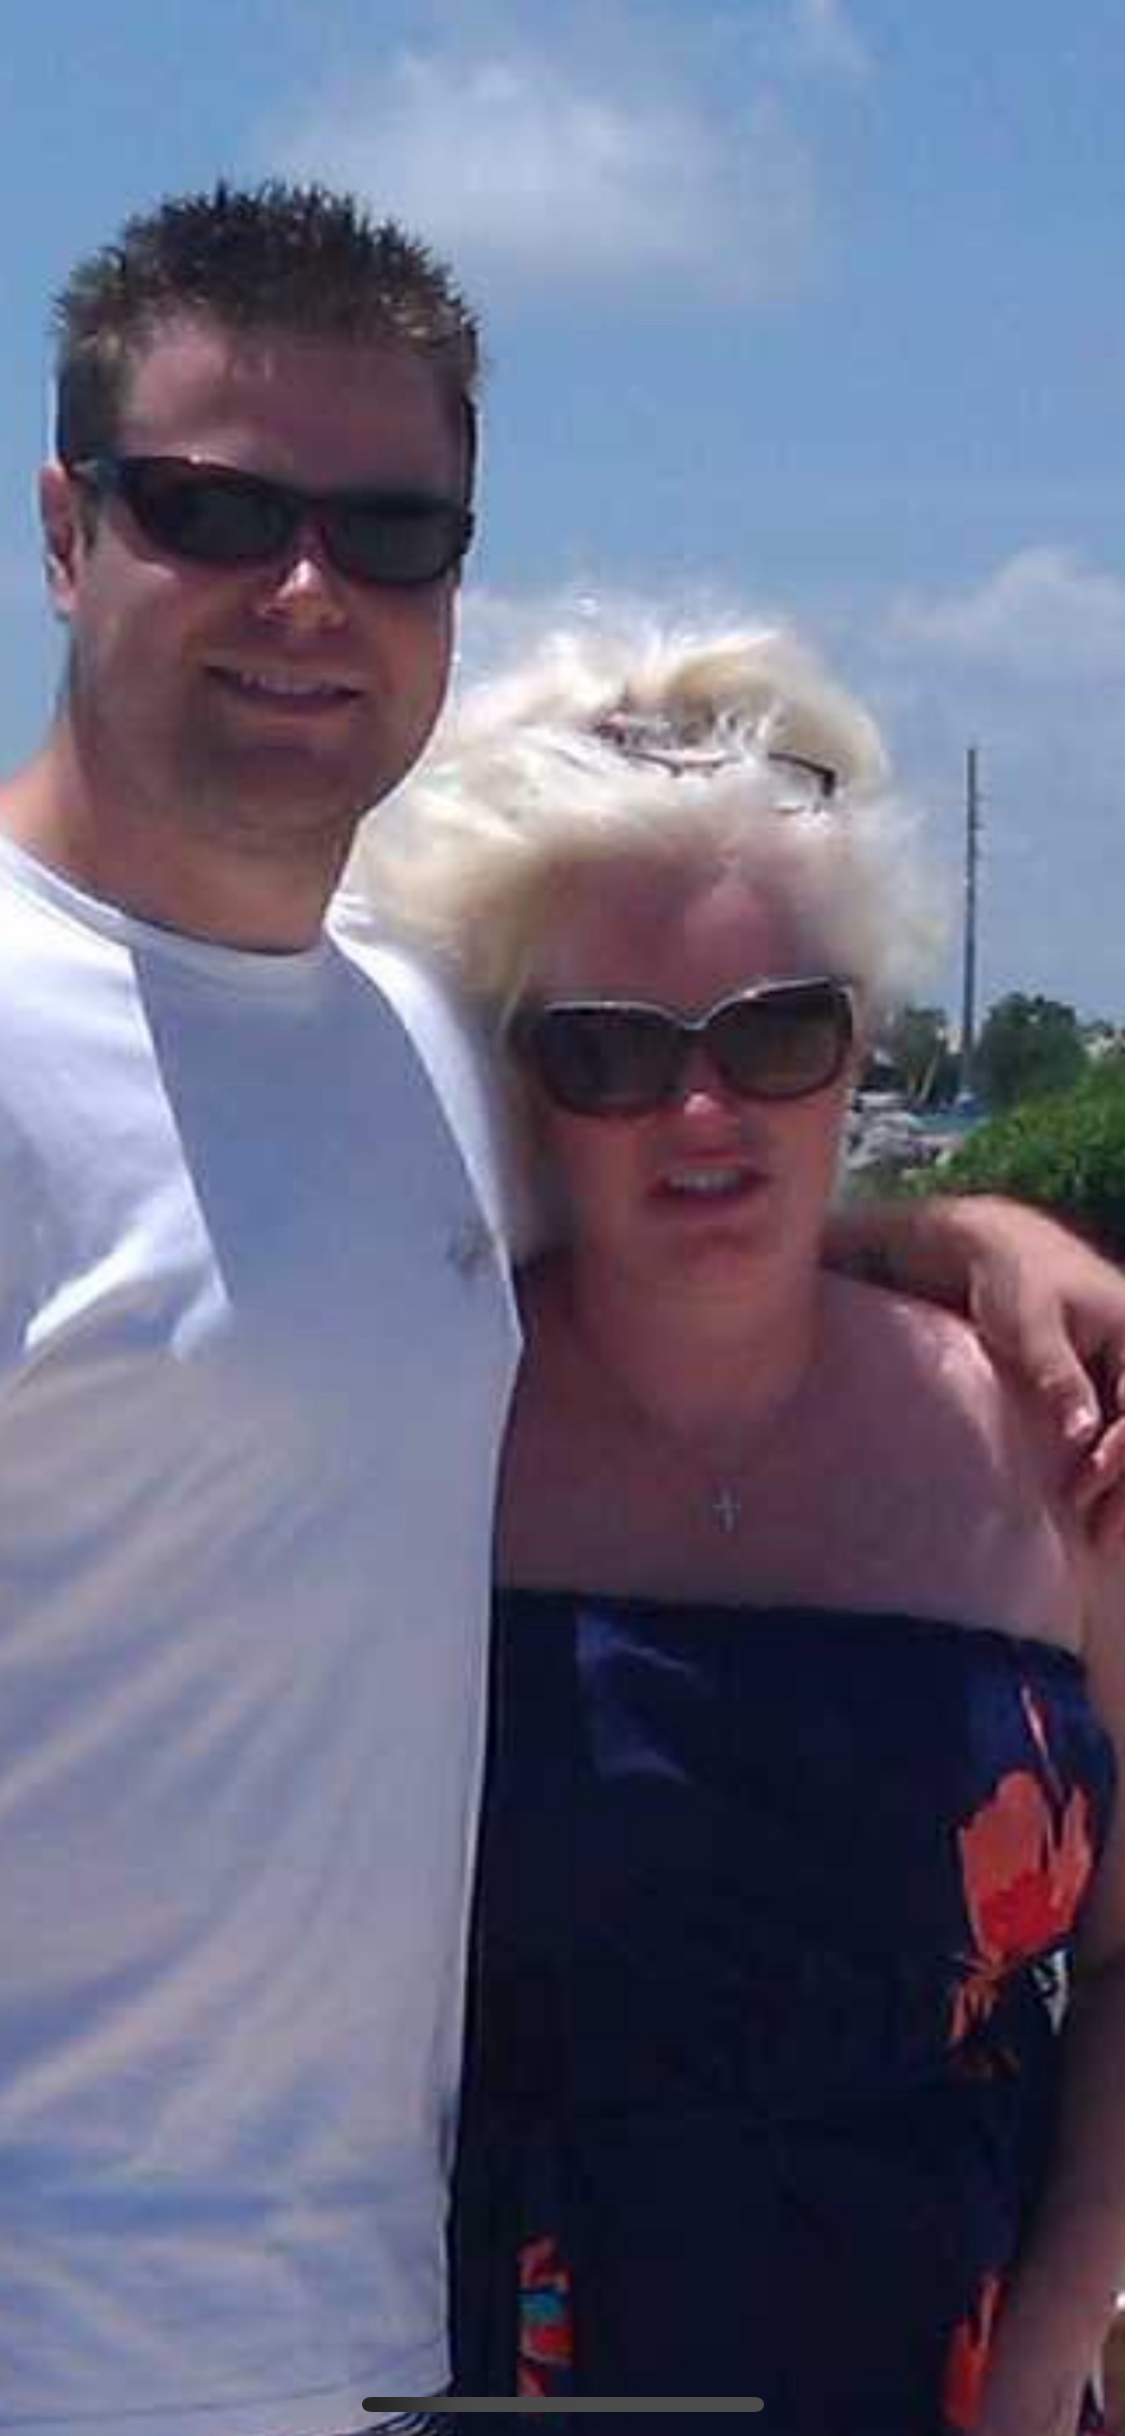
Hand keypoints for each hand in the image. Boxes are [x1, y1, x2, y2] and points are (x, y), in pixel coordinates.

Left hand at [957, 1200, 1124, 1547]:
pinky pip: (1121, 1432)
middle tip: (1102, 1537)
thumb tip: (1083, 1433)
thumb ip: (1057, 1375)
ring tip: (1103, 1537)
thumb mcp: (1029, 1323)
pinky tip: (1100, 1509)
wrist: (994, 1248)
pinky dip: (1113, 1470)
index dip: (1121, 1456)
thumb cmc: (1011, 1279)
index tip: (1084, 1489)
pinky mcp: (1109, 1385)